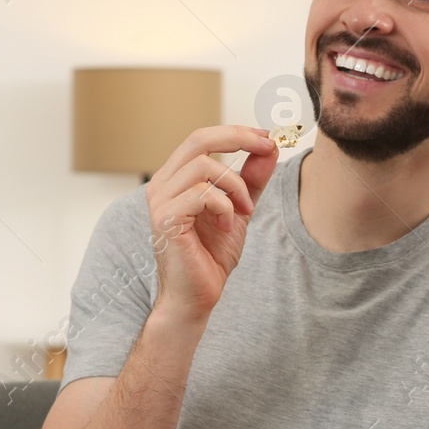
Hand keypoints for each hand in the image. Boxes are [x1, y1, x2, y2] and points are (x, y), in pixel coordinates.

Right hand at [145, 125, 279, 322]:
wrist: (196, 296)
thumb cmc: (210, 256)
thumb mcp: (238, 210)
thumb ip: (250, 180)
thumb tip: (268, 150)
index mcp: (175, 178)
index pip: (202, 138)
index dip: (236, 132)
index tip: (266, 138)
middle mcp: (162, 184)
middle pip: (198, 140)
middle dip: (238, 139)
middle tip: (267, 148)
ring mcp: (160, 201)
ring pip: (203, 167)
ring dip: (235, 186)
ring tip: (244, 210)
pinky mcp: (165, 219)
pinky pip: (201, 195)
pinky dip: (223, 206)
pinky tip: (226, 225)